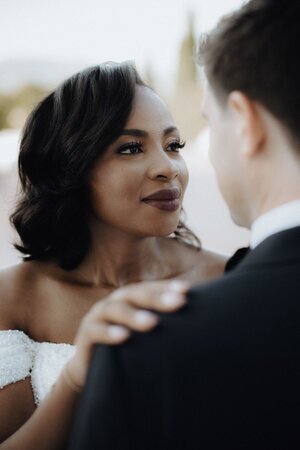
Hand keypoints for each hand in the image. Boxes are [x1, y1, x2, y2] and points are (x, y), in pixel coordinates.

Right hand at [67, 280, 189, 388]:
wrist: (94, 368)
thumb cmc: (128, 347)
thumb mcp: (146, 334)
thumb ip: (164, 323)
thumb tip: (200, 319)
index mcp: (132, 299)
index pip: (151, 288)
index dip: (168, 288)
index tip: (187, 291)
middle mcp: (116, 302)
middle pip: (136, 294)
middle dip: (157, 298)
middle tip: (178, 302)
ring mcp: (98, 316)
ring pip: (115, 310)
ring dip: (134, 315)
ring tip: (152, 323)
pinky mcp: (85, 334)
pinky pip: (96, 331)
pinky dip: (109, 332)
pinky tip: (123, 337)